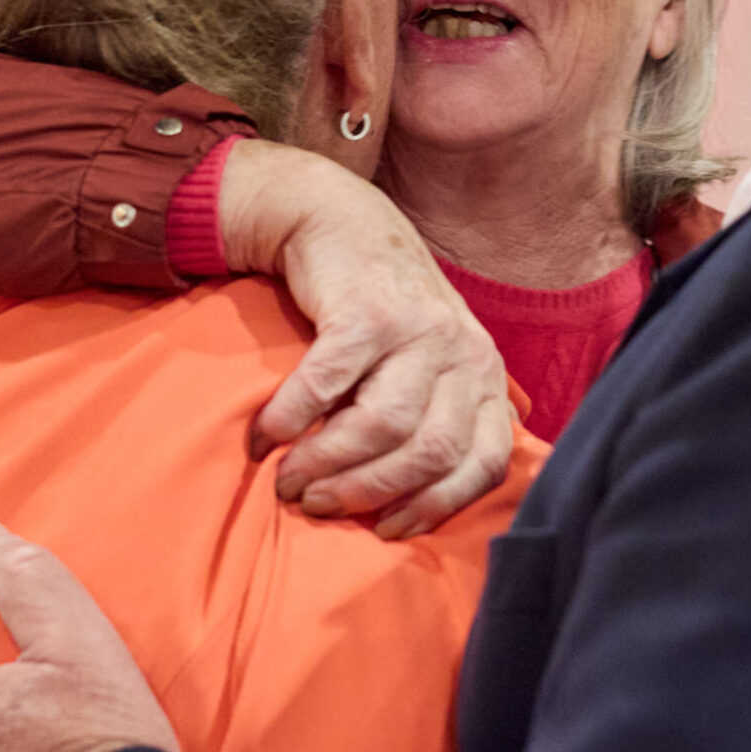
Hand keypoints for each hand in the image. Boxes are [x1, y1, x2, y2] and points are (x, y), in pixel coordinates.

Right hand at [219, 141, 516, 537]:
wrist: (340, 221)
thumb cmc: (381, 312)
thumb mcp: (430, 361)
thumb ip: (436, 418)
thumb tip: (406, 513)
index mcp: (483, 376)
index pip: (485, 462)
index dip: (438, 507)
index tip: (387, 530)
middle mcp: (462, 353)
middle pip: (429, 452)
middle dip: (369, 491)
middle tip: (318, 507)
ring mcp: (418, 331)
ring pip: (382, 425)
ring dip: (327, 463)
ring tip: (290, 481)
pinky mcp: (367, 313)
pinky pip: (327, 386)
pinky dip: (290, 420)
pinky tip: (264, 438)